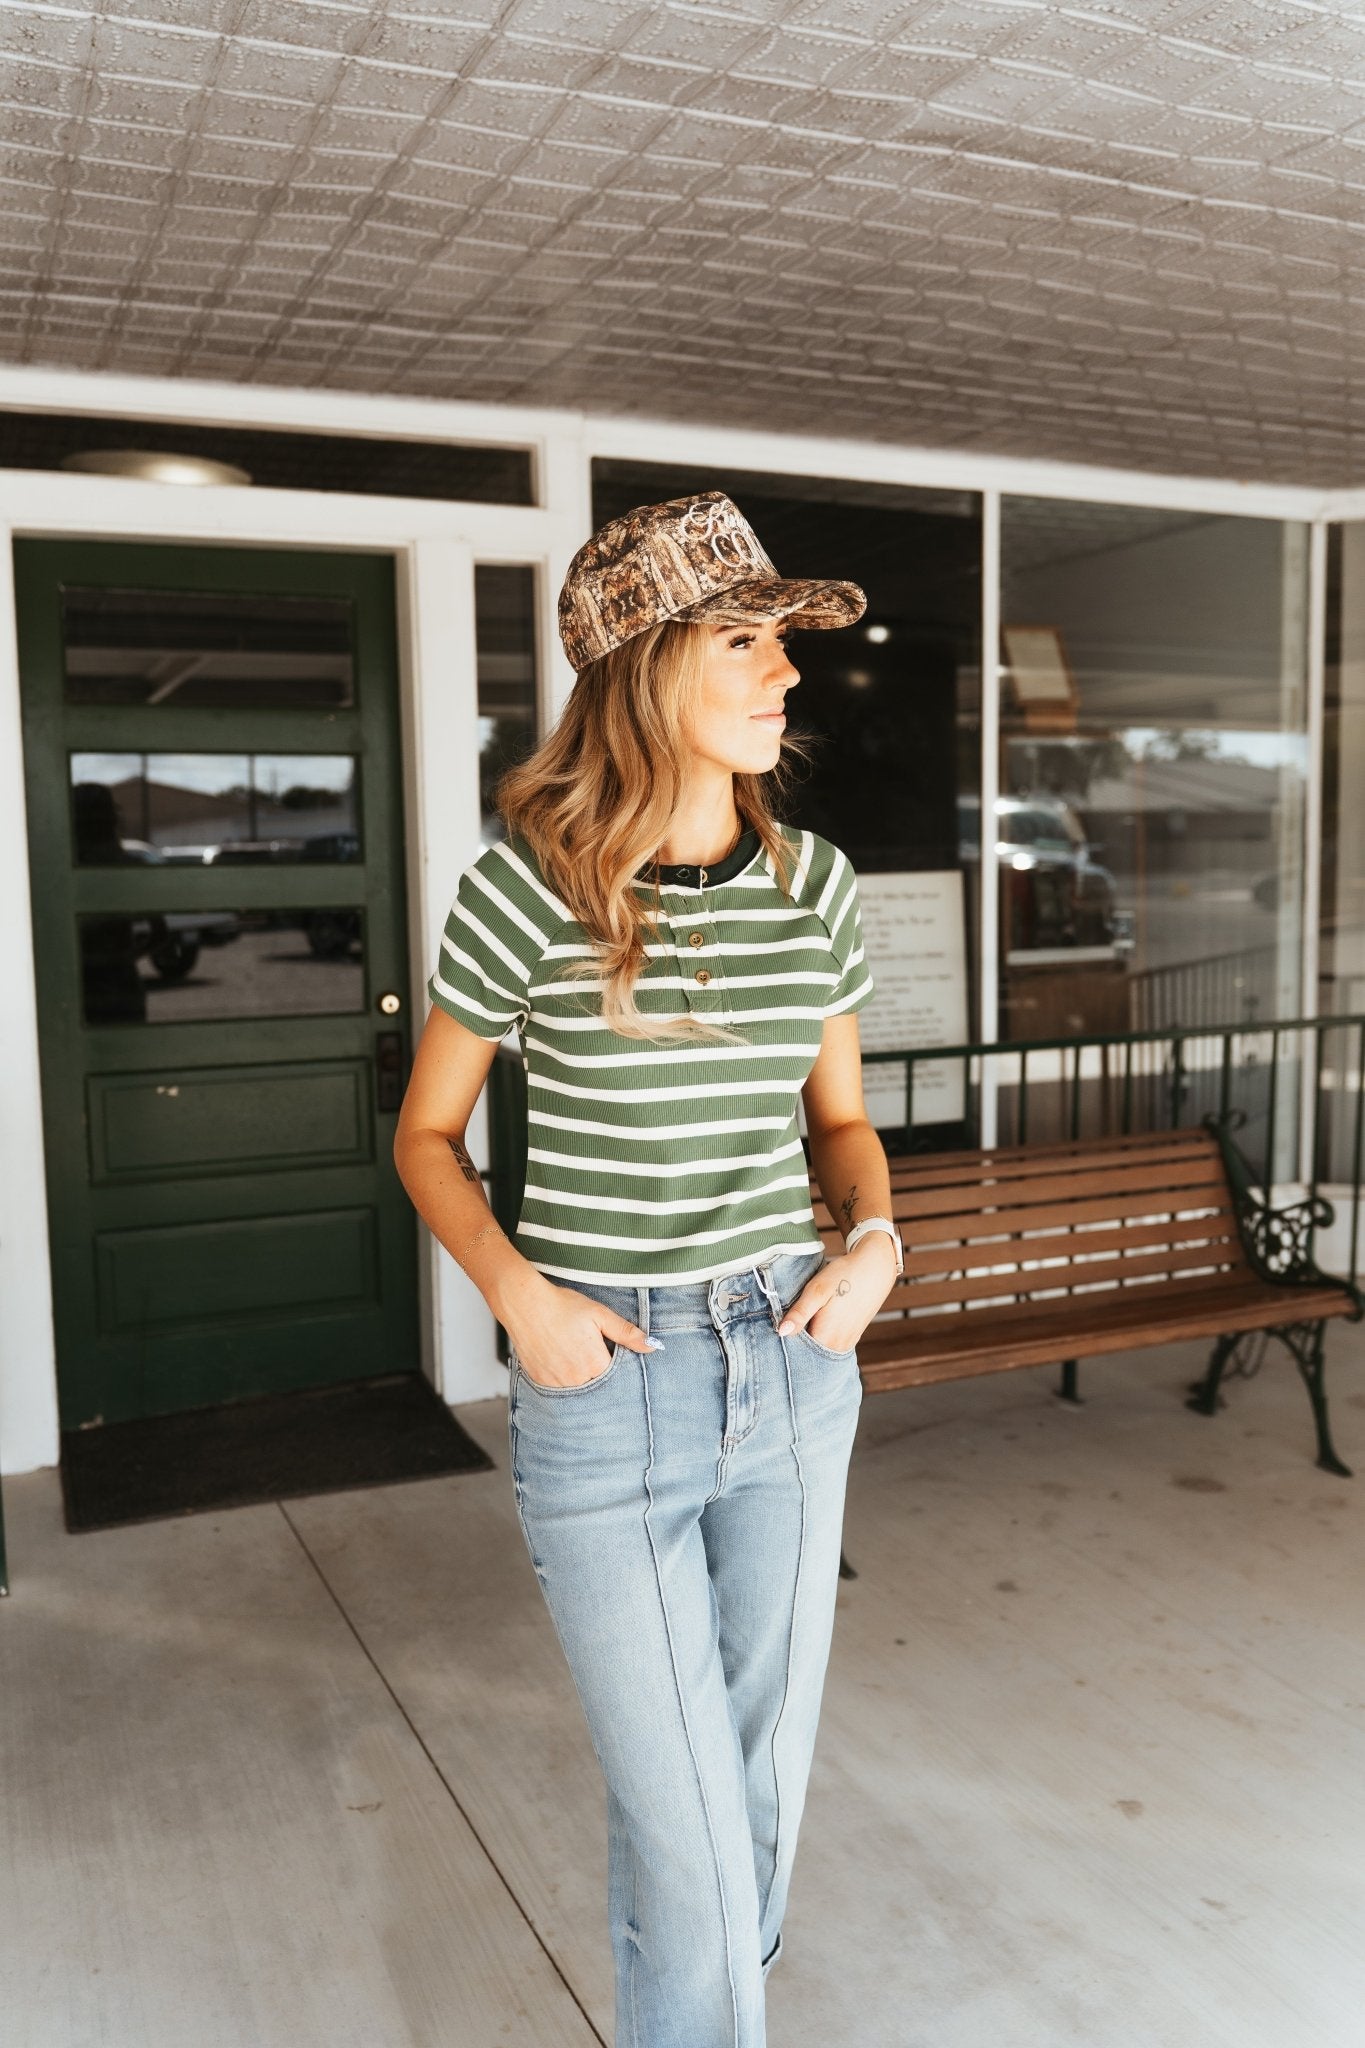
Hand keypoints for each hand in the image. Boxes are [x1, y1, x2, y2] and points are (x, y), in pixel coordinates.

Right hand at [506, 1276, 658, 1390]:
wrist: (525, 1303)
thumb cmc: (563, 1305)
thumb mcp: (600, 1314)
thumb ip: (626, 1333)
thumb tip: (653, 1346)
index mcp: (595, 1363)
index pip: (616, 1375)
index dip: (614, 1363)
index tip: (607, 1351)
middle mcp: (577, 1378)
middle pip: (597, 1383)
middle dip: (598, 1371)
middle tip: (586, 1349)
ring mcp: (556, 1382)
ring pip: (577, 1387)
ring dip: (580, 1376)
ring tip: (572, 1352)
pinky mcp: (540, 1380)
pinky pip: (558, 1387)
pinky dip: (562, 1377)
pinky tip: (559, 1357)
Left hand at [777, 1234, 897, 1352]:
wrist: (874, 1268)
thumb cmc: (844, 1276)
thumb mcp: (816, 1291)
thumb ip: (799, 1314)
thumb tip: (782, 1332)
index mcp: (826, 1339)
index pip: (795, 1351)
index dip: (785, 1338)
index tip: (778, 1324)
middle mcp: (837, 1347)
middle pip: (807, 1352)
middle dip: (796, 1340)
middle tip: (790, 1318)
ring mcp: (846, 1344)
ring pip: (818, 1348)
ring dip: (808, 1337)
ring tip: (806, 1317)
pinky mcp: (852, 1338)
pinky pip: (829, 1344)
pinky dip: (821, 1336)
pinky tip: (819, 1319)